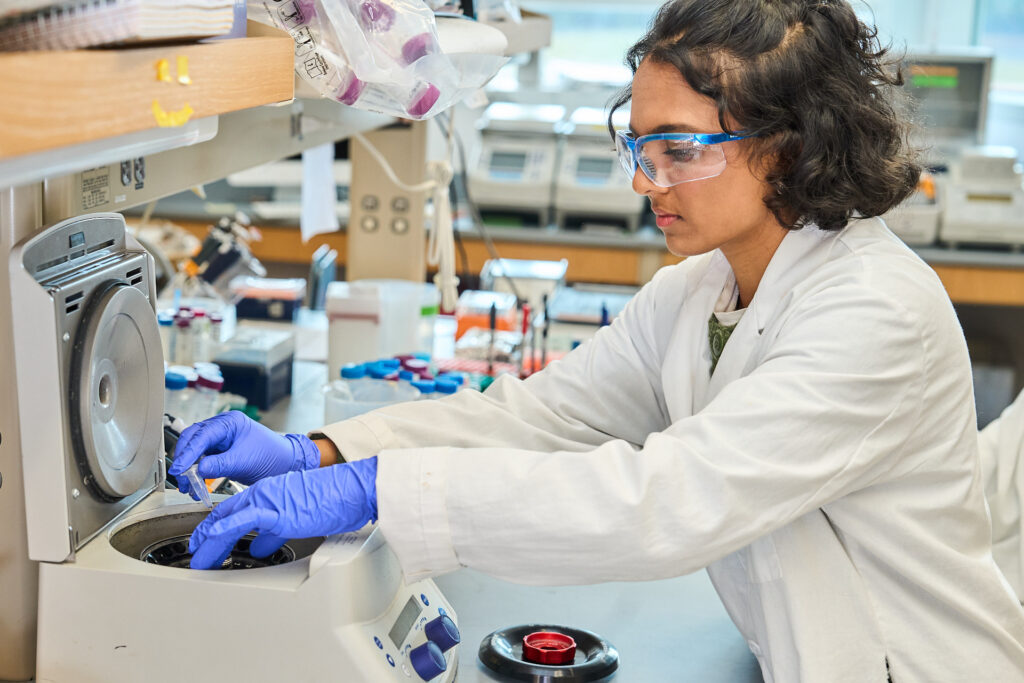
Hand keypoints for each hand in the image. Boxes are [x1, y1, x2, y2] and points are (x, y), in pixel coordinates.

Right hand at [168, 411, 320, 497]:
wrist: (285, 464)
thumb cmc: (271, 456)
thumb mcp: (245, 461)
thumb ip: (220, 464)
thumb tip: (197, 470)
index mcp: (229, 422)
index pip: (201, 435)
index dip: (188, 453)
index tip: (179, 469)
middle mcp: (221, 427)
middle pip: (192, 440)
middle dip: (184, 460)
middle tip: (180, 479)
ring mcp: (219, 439)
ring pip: (194, 451)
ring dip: (188, 469)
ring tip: (188, 487)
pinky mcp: (219, 452)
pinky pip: (201, 460)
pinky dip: (196, 473)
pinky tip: (195, 486)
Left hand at [187, 457, 378, 569]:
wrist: (352, 489)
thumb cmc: (335, 501)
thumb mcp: (299, 519)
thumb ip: (275, 533)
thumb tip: (257, 548)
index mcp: (269, 492)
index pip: (233, 510)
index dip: (214, 527)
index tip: (205, 542)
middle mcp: (263, 493)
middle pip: (223, 515)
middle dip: (204, 537)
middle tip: (195, 555)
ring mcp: (268, 500)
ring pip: (226, 520)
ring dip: (208, 542)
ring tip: (199, 561)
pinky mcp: (276, 510)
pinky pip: (243, 521)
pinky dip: (223, 532)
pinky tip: (212, 543)